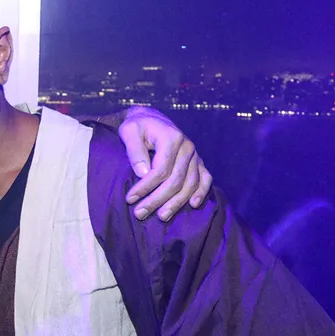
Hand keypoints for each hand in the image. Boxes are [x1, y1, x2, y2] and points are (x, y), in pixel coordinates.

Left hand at [118, 106, 213, 221]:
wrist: (151, 118)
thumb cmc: (137, 126)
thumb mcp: (129, 132)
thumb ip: (135, 151)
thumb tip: (142, 173)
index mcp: (171, 138)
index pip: (160, 170)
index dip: (145, 187)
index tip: (130, 199)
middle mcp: (187, 147)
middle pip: (175, 180)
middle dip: (157, 200)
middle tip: (140, 214)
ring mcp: (195, 155)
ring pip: (190, 183)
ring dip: (176, 203)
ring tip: (161, 217)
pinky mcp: (198, 161)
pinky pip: (205, 178)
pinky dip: (201, 192)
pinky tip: (192, 205)